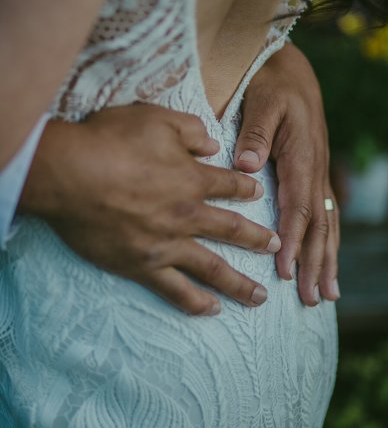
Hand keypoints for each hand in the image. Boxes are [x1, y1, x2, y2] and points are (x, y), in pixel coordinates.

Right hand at [19, 103, 281, 315]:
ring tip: (260, 297)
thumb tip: (213, 143)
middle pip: (232, 230)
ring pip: (212, 268)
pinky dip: (195, 302)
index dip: (248, 188)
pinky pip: (174, 290)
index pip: (230, 185)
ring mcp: (166, 244)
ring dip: (239, 283)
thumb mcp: (154, 118)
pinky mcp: (141, 265)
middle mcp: (186, 215)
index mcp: (191, 179)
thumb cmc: (109, 140)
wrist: (69, 174)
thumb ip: (190, 130)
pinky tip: (212, 310)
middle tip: (277, 247)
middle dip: (258, 239)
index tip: (260, 194)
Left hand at [234, 42, 339, 305]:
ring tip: (329, 292)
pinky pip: (325, 212)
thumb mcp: (262, 102)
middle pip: (318, 224)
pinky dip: (327, 239)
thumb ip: (254, 133)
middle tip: (314, 298)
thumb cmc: (272, 85)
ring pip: (327, 222)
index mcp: (300, 158)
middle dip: (316, 262)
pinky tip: (327, 257)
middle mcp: (314, 170)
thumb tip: (246, 166)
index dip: (293, 241)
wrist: (290, 70)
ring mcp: (317, 173)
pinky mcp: (313, 172)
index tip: (285, 271)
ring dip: (327, 258)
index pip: (298, 207)